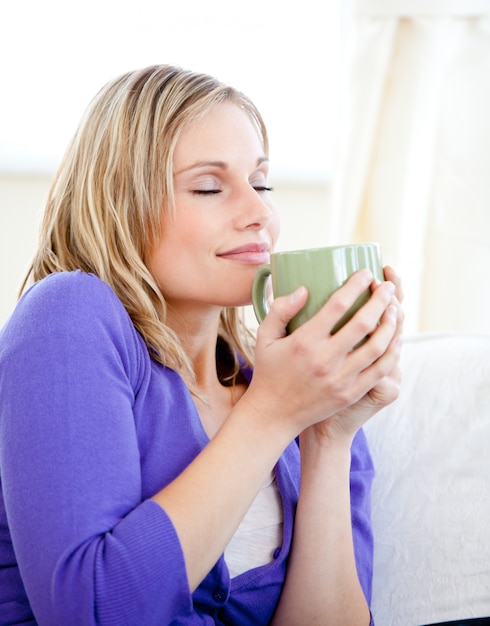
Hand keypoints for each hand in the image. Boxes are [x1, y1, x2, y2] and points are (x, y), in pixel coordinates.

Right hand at [245, 269, 400, 439]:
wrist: (274, 413)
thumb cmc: (269, 370)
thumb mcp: (264, 336)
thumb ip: (280, 309)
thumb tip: (304, 289)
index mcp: (304, 342)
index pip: (337, 306)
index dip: (356, 285)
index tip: (366, 273)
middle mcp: (324, 360)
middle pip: (363, 322)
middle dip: (381, 299)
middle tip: (388, 286)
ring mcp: (341, 379)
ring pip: (378, 346)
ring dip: (391, 322)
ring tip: (395, 307)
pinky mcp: (351, 393)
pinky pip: (380, 369)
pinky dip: (392, 350)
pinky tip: (395, 337)